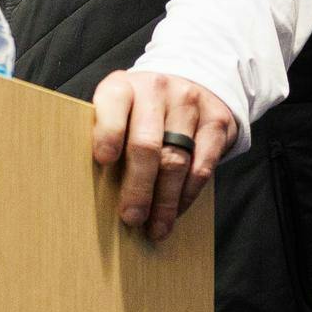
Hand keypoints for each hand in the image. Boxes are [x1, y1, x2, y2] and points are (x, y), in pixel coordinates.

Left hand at [90, 70, 238, 241]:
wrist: (188, 84)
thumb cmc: (140, 111)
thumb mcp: (118, 112)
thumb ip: (108, 139)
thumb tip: (95, 191)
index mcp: (122, 87)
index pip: (114, 104)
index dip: (108, 131)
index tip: (104, 160)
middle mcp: (156, 89)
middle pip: (147, 144)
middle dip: (138, 187)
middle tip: (132, 218)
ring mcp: (189, 103)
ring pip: (176, 161)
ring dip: (165, 201)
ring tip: (156, 227)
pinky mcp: (216, 121)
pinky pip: (202, 166)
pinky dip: (188, 195)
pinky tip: (177, 211)